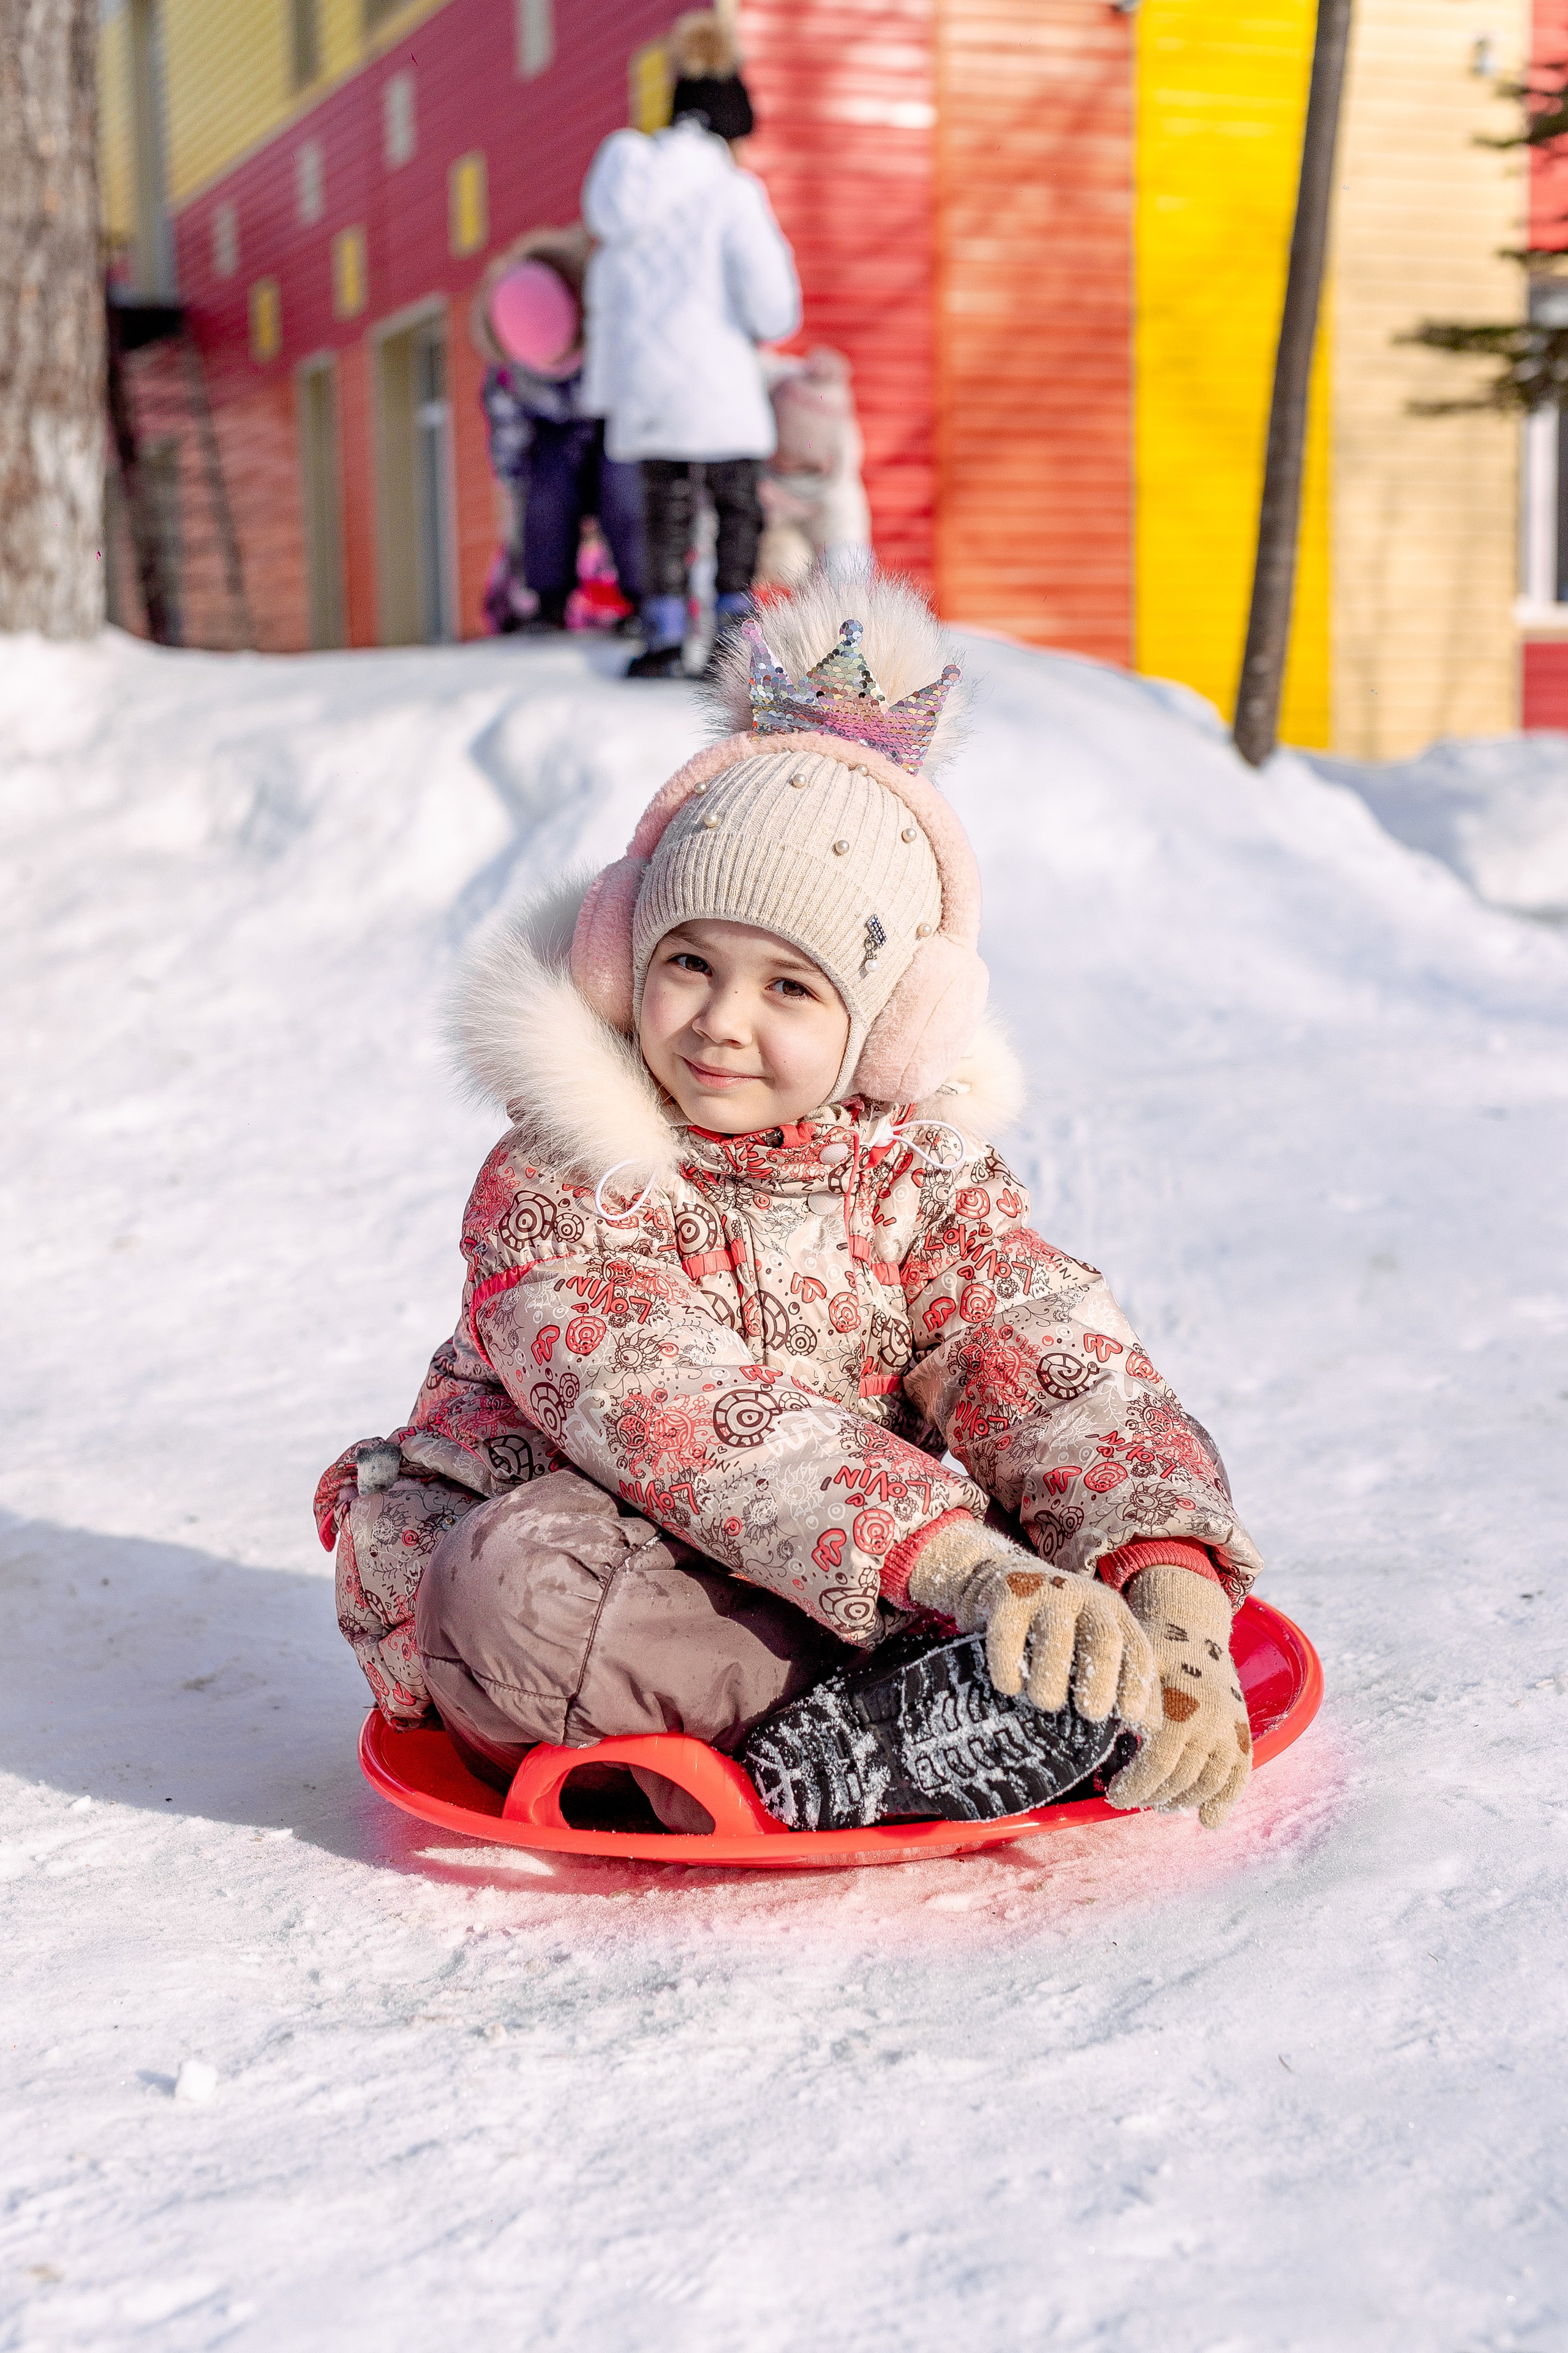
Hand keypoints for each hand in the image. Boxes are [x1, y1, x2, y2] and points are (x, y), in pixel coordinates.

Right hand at [907, 1530, 1153, 1723]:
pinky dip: (1008, 1667)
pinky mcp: (1007, 1595)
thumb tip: (1150, 1726)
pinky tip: (1010, 1687)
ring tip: (1045, 1701)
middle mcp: (1085, 1598)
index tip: (1129, 1715)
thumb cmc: (1057, 1627)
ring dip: (1051, 1678)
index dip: (1138, 1683)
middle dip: (1101, 1680)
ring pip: (1055, 1638)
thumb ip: (1121, 1680)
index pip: (1137, 1648)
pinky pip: (1008, 1635)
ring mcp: (1045, 1594)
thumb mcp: (1092, 1644)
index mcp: (1113, 1613)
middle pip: (1103, 1638)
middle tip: (1091, 1713)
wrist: (1001, 1576)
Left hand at [1107, 1564, 1251, 1827]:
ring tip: (1160, 1804)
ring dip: (1183, 1800)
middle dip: (1152, 1796)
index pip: (1156, 1766)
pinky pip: (1241, 1773)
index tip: (1112, 1797)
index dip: (1134, 1788)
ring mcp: (1231, 1728)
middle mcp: (1211, 1722)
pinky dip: (1226, 1799)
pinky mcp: (1242, 1729)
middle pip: (1181, 1779)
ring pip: (1210, 1782)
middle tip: (1129, 1801)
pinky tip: (1208, 1820)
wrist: (1193, 1624)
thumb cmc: (1155, 1645)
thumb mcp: (1136, 1668)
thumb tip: (1112, 1741)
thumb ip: (1130, 1705)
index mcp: (1181, 1708)